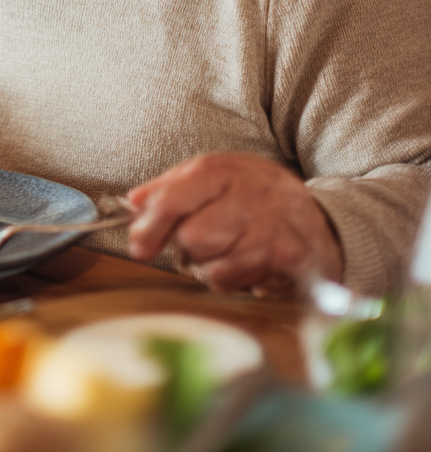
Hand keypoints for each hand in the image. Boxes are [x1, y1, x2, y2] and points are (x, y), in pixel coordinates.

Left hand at [126, 153, 342, 297]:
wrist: (319, 218)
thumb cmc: (255, 196)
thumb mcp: (214, 176)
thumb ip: (170, 187)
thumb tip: (133, 202)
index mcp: (222, 171)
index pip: (173, 199)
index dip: (149, 226)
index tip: (139, 244)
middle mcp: (247, 196)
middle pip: (190, 237)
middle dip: (184, 246)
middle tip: (197, 241)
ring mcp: (269, 228)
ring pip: (210, 263)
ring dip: (205, 265)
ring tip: (221, 250)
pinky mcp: (285, 258)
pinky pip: (233, 280)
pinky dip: (227, 278)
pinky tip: (241, 263)